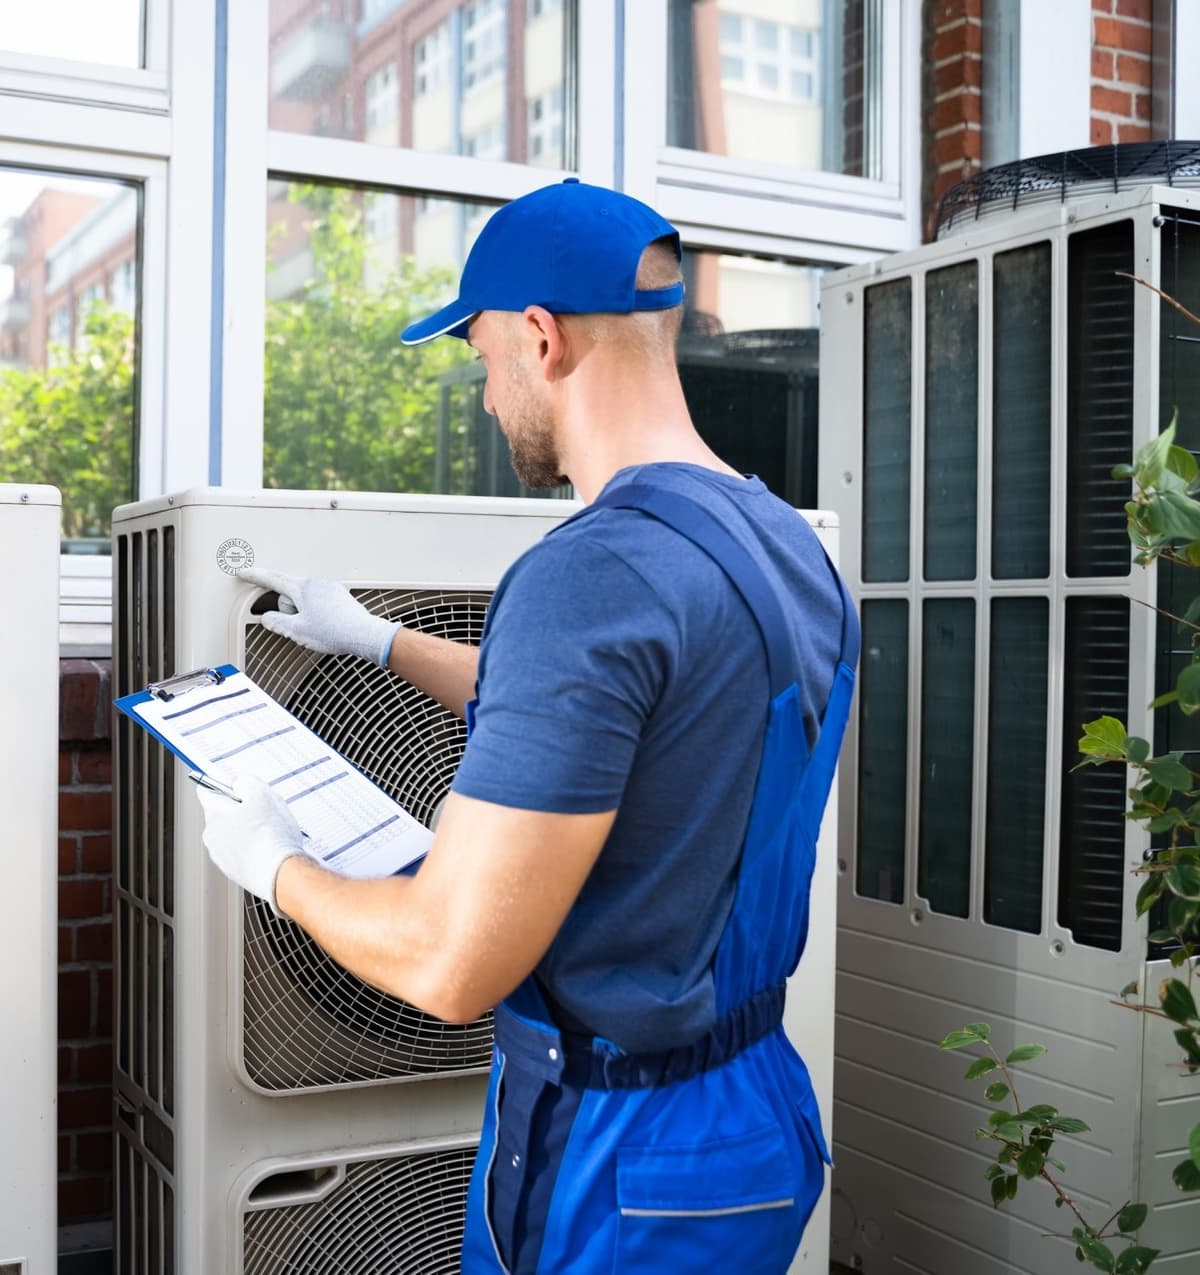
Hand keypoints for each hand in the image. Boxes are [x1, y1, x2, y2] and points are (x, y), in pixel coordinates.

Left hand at [197, 775, 307, 913]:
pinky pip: (239, 852)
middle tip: (261, 809)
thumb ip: (247, 781)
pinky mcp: (233, 871)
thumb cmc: (271, 835)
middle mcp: (211, 836)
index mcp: (214, 814)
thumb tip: (239, 782)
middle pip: (221, 813)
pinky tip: (268, 847)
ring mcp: (221, 856)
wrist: (280, 873)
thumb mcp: (263, 794)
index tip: (235, 783)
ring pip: (231, 834)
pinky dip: (250, 847)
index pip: (206, 790)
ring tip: (269, 831)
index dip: (222, 783)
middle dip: (238, 809)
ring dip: (245, 829)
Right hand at [239, 566, 399, 665]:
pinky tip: (327, 626)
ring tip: (318, 629)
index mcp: (303, 588)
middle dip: (289, 610)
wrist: (363, 635)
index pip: (273, 580)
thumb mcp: (296, 630)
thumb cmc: (334, 632)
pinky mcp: (340, 597)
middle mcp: (317, 583)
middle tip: (301, 627)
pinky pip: (320, 603)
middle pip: (290, 595)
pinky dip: (318, 614)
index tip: (244, 572)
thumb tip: (268, 618)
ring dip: (304, 613)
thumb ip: (276, 622)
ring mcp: (330, 589)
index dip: (256, 576)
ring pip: (305, 601)